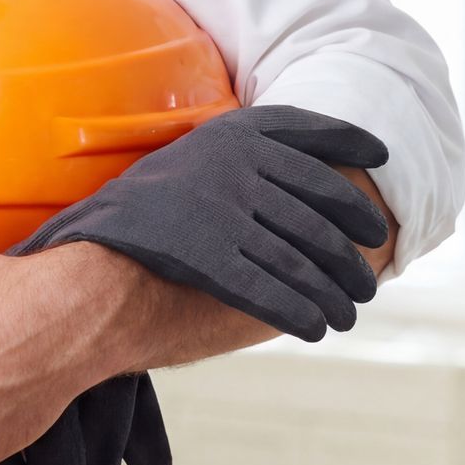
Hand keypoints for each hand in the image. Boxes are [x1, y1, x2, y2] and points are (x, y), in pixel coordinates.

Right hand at [13, 104, 390, 341]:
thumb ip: (252, 152)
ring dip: (333, 292)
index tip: (379, 208)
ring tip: (351, 314)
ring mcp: (221, 210)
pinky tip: (317, 330)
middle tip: (369, 282)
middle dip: (351, 254)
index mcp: (236, 134)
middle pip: (317, 213)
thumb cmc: (147, 204)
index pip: (316, 151)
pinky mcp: (207, 256)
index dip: (353, 181)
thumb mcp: (199, 155)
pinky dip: (300, 312)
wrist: (85, 241)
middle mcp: (235, 166)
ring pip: (300, 257)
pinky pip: (269, 289)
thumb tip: (323, 167)